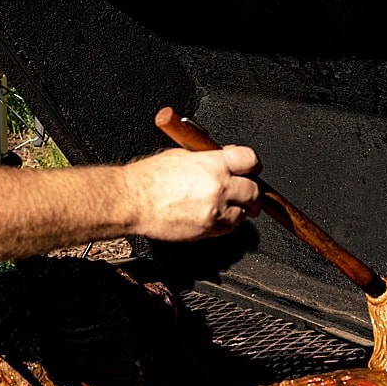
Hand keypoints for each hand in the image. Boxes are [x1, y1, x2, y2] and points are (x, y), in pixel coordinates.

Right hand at [127, 145, 260, 242]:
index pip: (250, 160)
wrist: (132, 200)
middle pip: (254, 190)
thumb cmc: (149, 178)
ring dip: (239, 209)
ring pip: (243, 213)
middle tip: (246, 192)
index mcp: (213, 164)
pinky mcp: (207, 230)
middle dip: (251, 191)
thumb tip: (222, 159)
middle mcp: (219, 186)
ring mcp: (214, 210)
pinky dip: (226, 223)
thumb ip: (207, 158)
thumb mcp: (181, 156)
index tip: (252, 169)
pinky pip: (228, 229)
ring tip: (228, 206)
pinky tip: (216, 217)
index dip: (253, 164)